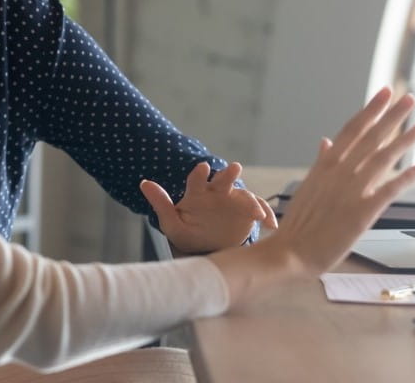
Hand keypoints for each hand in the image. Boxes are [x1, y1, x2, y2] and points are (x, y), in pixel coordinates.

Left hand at [140, 161, 277, 252]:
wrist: (208, 248)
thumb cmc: (189, 233)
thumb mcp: (173, 224)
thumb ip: (161, 204)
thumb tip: (144, 183)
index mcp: (198, 193)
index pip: (197, 180)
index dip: (199, 173)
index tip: (202, 167)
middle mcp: (217, 193)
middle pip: (224, 180)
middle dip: (229, 174)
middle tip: (235, 168)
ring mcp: (234, 202)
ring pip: (244, 196)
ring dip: (251, 201)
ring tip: (256, 213)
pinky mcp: (248, 213)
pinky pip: (259, 211)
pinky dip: (266, 215)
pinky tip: (270, 225)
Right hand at [265, 88, 414, 274]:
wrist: (291, 251)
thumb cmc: (300, 222)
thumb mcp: (308, 186)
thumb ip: (321, 162)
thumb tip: (326, 141)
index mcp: (325, 165)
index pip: (351, 130)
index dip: (369, 111)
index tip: (384, 93)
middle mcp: (339, 173)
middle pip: (370, 138)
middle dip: (391, 117)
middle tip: (408, 98)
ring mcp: (350, 191)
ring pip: (382, 159)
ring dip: (404, 141)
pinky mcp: (362, 212)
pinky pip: (389, 191)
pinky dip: (406, 177)